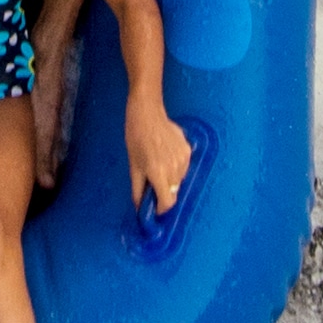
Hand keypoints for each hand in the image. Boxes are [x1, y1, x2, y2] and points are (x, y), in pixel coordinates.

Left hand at [127, 91, 190, 212]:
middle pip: (173, 192)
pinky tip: (165, 155)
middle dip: (163, 193)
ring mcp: (184, 159)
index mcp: (158, 173)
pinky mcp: (188, 151)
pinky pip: (184, 167)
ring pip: (179, 180)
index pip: (168, 202)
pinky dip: (176, 168)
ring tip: (158, 165)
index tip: (156, 209)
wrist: (147, 113)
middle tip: (153, 185)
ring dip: (170, 180)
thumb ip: (138, 189)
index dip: (162, 208)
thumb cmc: (135, 138)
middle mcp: (174, 169)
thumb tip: (139, 207)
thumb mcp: (133, 165)